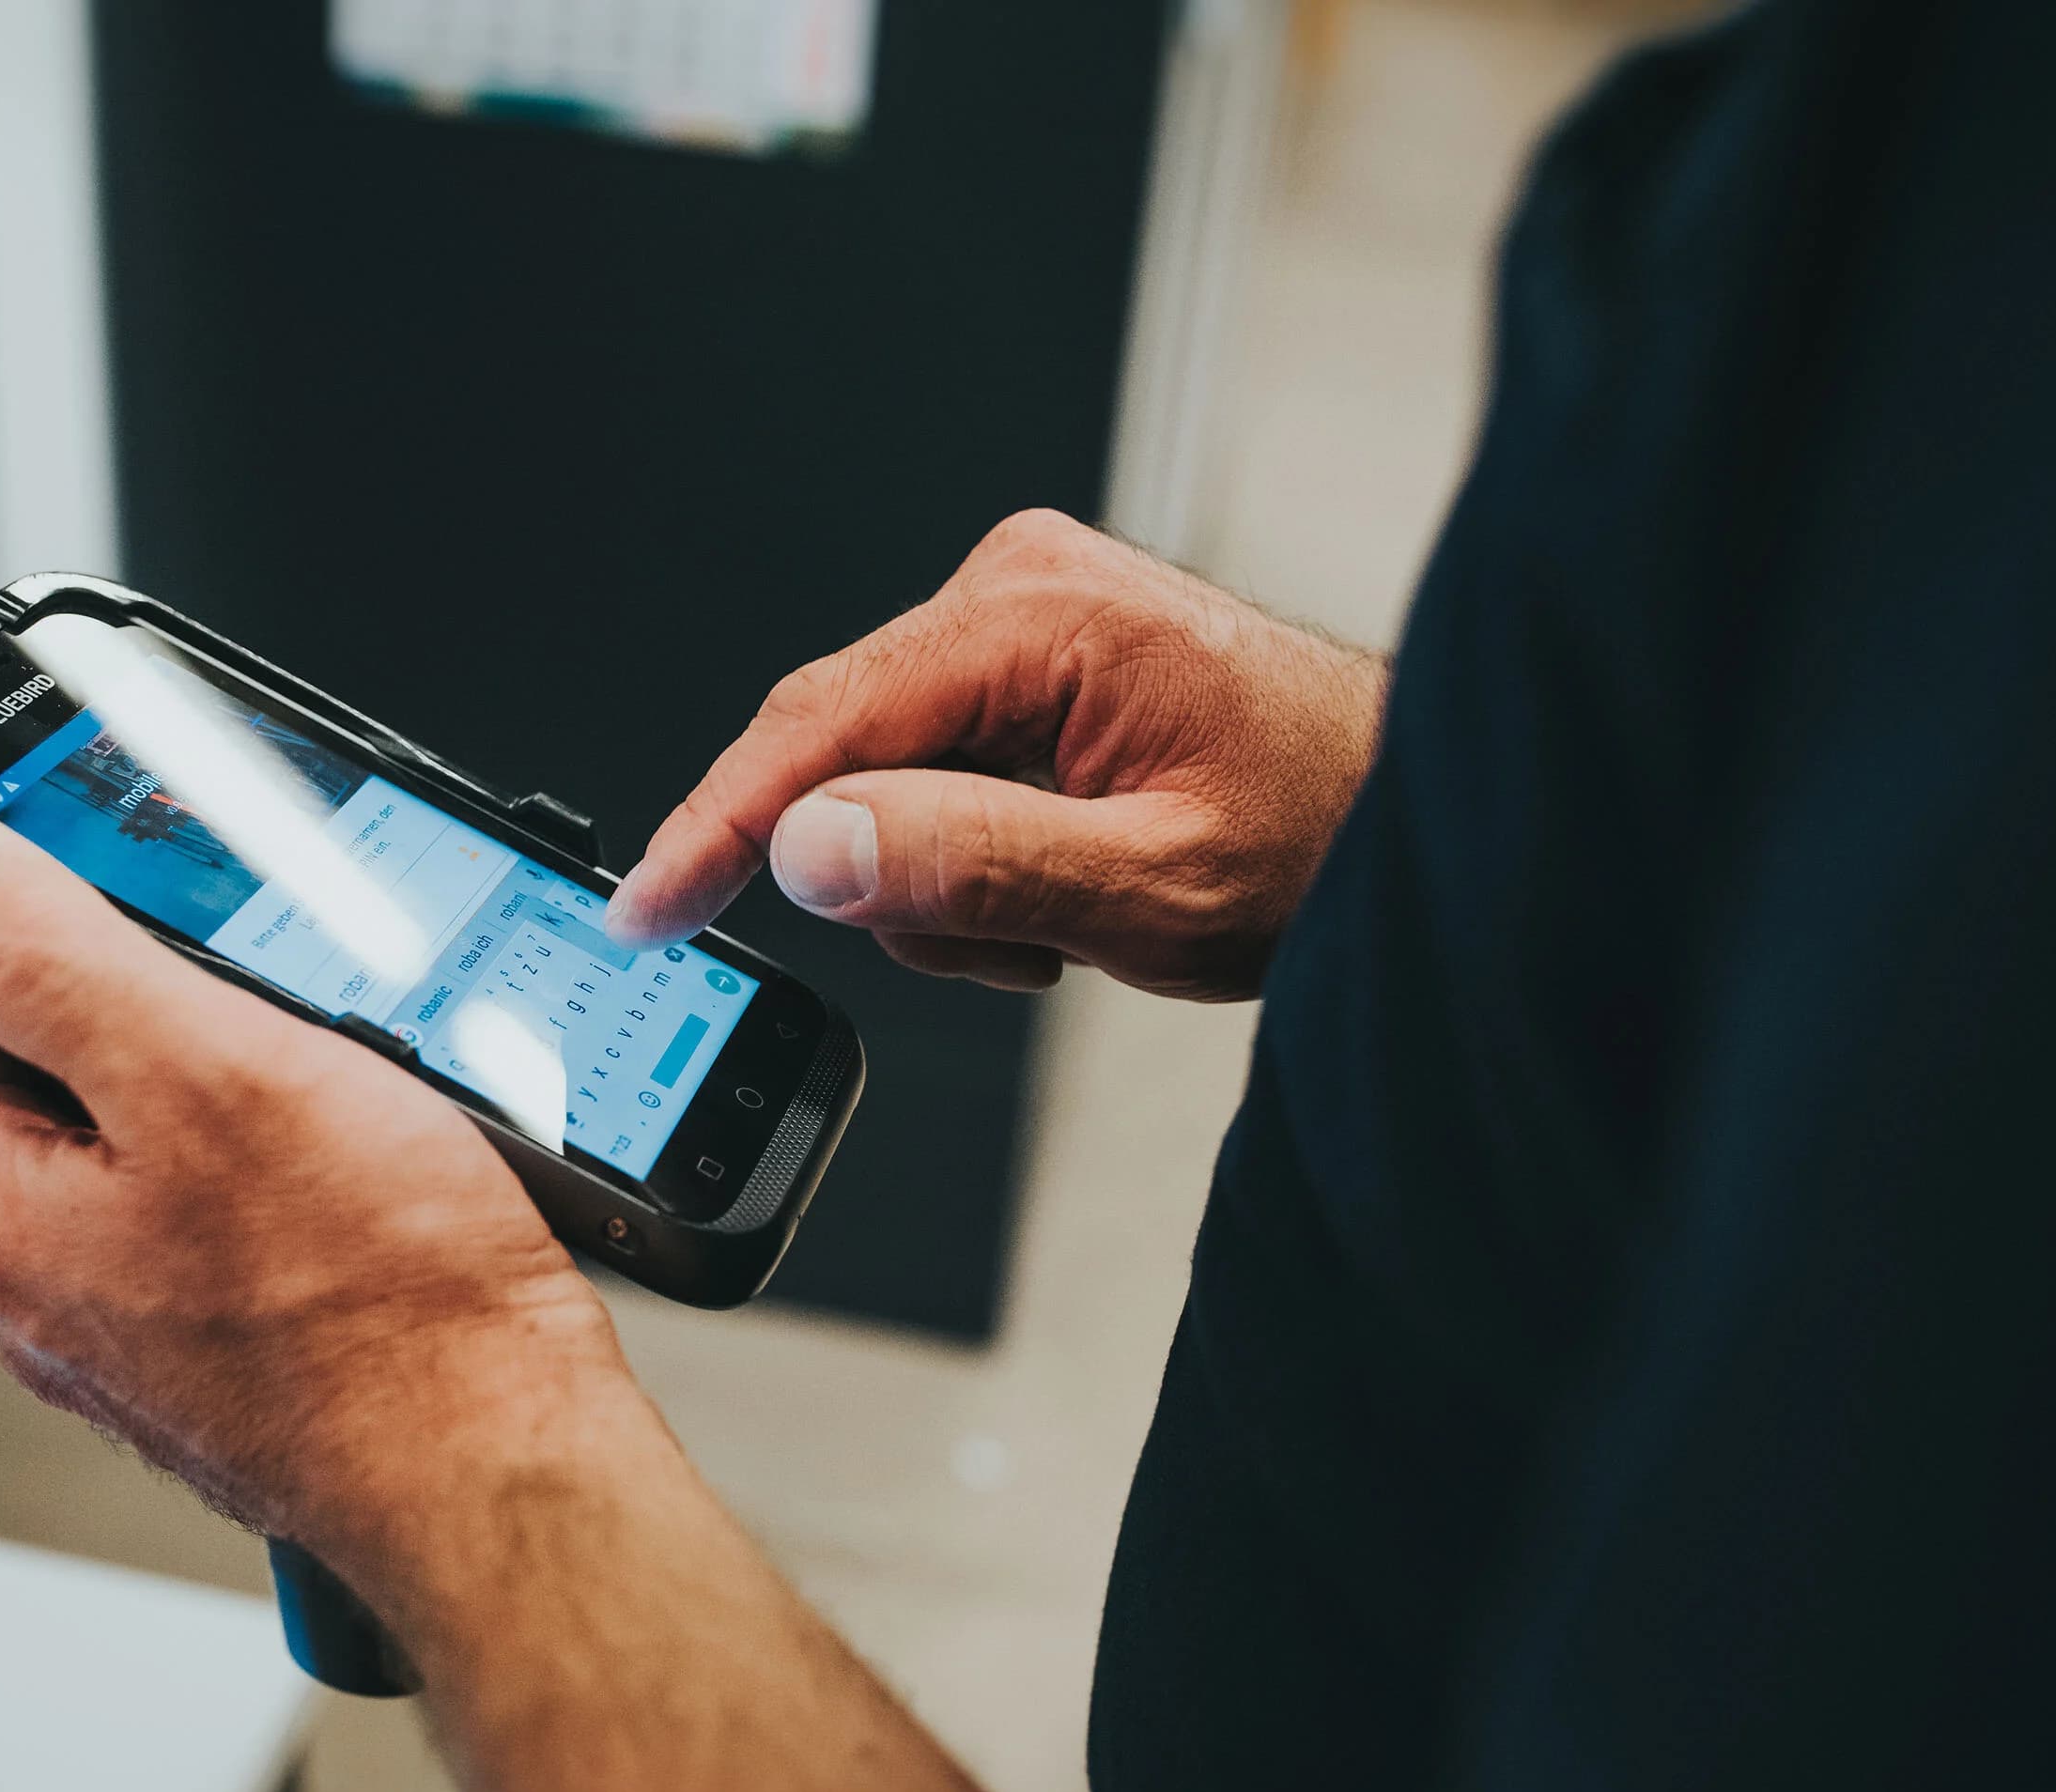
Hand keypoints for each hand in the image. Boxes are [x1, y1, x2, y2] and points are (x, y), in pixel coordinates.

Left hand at [0, 809, 1073, 1791]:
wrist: (508, 1469)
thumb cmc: (385, 1307)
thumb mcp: (205, 1072)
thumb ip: (47, 961)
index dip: (0, 922)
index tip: (104, 884)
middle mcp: (50, 1289)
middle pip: (33, 1080)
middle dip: (128, 996)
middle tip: (240, 961)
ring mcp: (145, 1331)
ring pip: (142, 1147)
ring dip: (220, 1074)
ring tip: (325, 1049)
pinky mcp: (241, 1352)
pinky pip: (226, 1213)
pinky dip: (283, 1155)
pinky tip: (367, 1143)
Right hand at [604, 510, 1385, 1000]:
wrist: (1411, 812)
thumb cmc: (1326, 829)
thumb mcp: (1150, 885)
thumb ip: (972, 863)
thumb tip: (809, 842)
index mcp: (1040, 612)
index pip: (821, 721)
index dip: (719, 827)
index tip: (645, 908)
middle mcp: (1018, 586)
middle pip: (838, 749)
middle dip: (886, 871)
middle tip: (1012, 941)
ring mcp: (1021, 619)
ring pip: (878, 778)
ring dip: (943, 878)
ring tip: (1063, 914)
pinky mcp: (1027, 662)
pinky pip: (928, 772)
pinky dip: (968, 852)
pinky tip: (1059, 878)